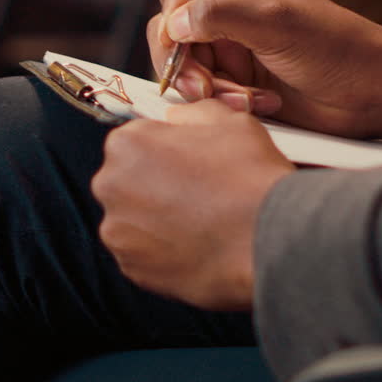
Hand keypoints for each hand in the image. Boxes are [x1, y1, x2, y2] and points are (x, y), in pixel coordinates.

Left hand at [91, 99, 294, 309]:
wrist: (270, 240)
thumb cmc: (251, 178)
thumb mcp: (230, 121)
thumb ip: (192, 113)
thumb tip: (176, 118)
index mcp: (127, 143)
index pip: (135, 141)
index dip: (165, 152)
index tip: (187, 164)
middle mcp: (110, 185)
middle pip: (128, 182)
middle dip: (156, 187)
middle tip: (197, 195)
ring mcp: (118, 231)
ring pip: (134, 221)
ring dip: (158, 221)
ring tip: (200, 223)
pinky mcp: (132, 268)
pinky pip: (142, 255)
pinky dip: (162, 253)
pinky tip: (195, 246)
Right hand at [149, 0, 381, 137]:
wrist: (368, 93)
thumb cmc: (333, 46)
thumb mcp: (273, 20)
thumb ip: (218, 14)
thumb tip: (173, 23)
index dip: (171, 7)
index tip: (177, 36)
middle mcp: (229, 9)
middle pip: (171, 30)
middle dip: (184, 62)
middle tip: (201, 87)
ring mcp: (230, 48)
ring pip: (185, 67)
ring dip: (209, 88)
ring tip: (245, 99)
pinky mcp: (237, 82)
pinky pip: (207, 93)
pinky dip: (225, 102)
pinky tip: (260, 105)